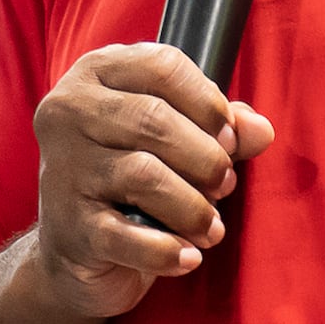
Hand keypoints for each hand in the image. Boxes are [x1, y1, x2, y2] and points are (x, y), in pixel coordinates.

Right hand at [26, 43, 273, 318]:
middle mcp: (68, 113)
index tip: (228, 137)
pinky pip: (128, 236)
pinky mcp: (69, 227)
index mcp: (94, 75)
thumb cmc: (129, 181)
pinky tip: (188, 256)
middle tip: (224, 184)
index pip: (162, 67)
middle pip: (154, 119)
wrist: (73, 248)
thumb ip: (219, 128)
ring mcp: (63, 170)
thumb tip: (261, 130)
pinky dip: (168, 251)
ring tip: (211, 226)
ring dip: (194, 206)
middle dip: (206, 157)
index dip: (208, 103)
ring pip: (144, 175)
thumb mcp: (174, 141)